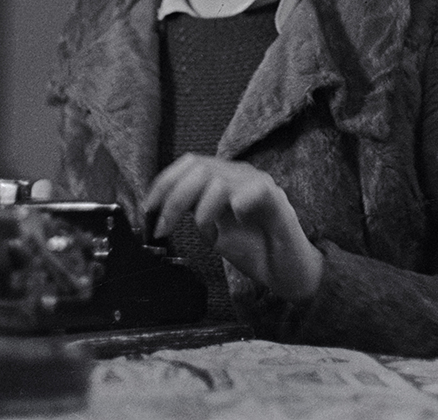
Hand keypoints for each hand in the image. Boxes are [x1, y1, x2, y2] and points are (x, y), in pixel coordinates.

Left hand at [143, 155, 323, 300]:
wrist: (288, 274)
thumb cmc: (253, 249)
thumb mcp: (213, 229)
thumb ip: (193, 211)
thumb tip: (162, 208)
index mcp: (224, 178)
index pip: (190, 164)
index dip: (165, 181)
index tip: (149, 206)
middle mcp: (240, 175)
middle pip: (198, 168)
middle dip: (174, 198)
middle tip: (165, 227)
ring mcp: (259, 186)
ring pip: (218, 180)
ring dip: (203, 211)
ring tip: (209, 235)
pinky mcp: (277, 202)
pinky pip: (253, 190)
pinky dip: (237, 204)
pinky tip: (236, 220)